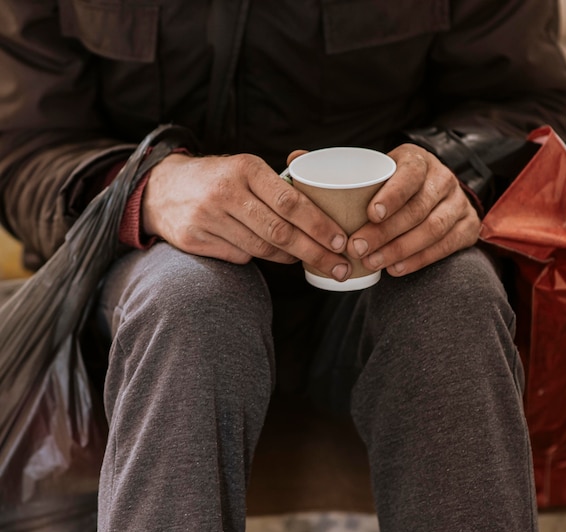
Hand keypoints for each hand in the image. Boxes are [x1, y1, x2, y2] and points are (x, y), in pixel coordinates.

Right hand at [142, 153, 351, 280]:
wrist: (162, 188)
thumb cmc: (219, 179)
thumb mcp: (246, 168)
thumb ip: (281, 183)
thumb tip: (327, 203)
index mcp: (246, 168)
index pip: (291, 202)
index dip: (319, 225)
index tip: (340, 241)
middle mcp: (225, 192)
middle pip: (280, 232)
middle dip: (315, 252)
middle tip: (339, 266)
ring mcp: (207, 218)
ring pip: (262, 248)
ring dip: (290, 257)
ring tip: (310, 259)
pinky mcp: (194, 239)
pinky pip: (239, 256)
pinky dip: (258, 257)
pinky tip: (269, 253)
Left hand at [346, 143, 480, 275]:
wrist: (432, 197)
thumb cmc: (392, 190)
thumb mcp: (379, 178)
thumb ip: (359, 186)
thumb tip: (319, 201)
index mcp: (418, 160)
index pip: (409, 174)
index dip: (391, 195)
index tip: (371, 214)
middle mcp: (443, 178)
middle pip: (417, 208)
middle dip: (385, 232)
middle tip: (358, 248)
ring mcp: (459, 202)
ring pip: (432, 228)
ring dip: (399, 249)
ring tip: (373, 262)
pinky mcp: (468, 226)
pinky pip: (446, 246)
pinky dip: (419, 260)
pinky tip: (396, 268)